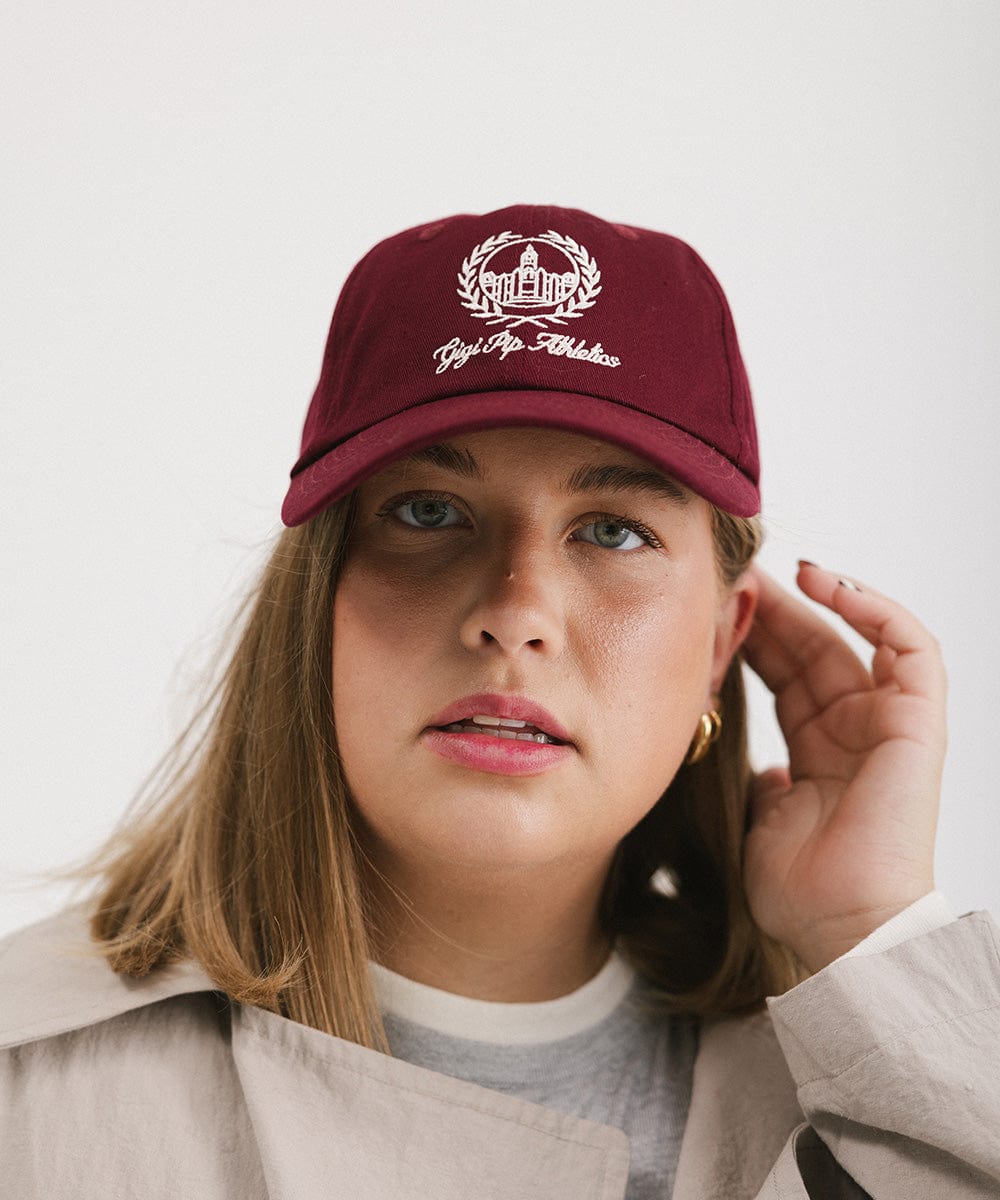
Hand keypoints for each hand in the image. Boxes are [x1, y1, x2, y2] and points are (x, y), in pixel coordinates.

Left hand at [740, 562, 946, 971]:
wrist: (840, 926)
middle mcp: (853, 732)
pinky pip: (909, 647)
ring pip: (851, 639)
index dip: (752, 638)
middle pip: (810, 649)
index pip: (783, 677)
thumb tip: (761, 771)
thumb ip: (762, 787)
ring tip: (773, 572)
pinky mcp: (917, 722)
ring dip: (813, 599)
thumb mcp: (761, 822)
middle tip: (732, 575)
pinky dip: (874, 607)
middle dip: (771, 610)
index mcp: (816, 752)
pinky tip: (826, 583)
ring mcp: (887, 724)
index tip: (713, 606)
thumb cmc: (802, 892)